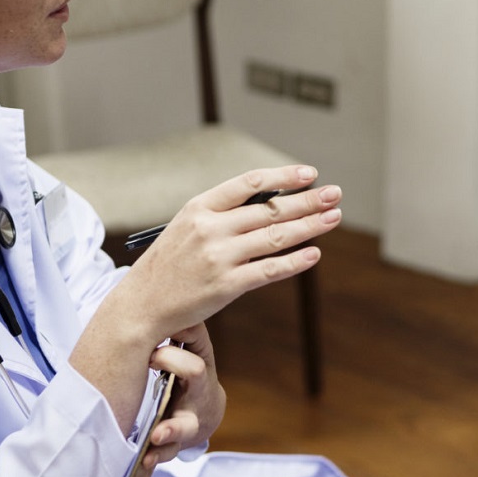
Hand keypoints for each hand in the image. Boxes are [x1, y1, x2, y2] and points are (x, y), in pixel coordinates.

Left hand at [123, 324, 224, 476]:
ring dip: (156, 458)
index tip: (152, 354)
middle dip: (172, 429)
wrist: (206, 409)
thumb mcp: (197, 348)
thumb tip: (175, 296)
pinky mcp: (164, 450)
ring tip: (143, 463)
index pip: (191, 370)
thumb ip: (187, 330)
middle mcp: (191, 413)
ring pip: (169, 452)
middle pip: (186, 424)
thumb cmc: (194, 371)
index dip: (172, 360)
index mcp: (198, 382)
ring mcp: (178, 435)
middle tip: (156, 433)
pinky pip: (153, 468)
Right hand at [126, 165, 340, 338]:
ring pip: (275, 237)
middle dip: (308, 200)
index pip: (248, 183)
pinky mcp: (226, 285)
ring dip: (310, 226)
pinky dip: (294, 262)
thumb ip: (223, 214)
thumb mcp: (187, 227)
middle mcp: (210, 228)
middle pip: (269, 209)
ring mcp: (219, 257)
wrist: (141, 303)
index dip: (283, 176)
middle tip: (335, 193)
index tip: (309, 173)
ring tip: (334, 217)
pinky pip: (269, 270)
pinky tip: (314, 254)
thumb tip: (271, 203)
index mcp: (199, 207)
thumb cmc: (170, 264)